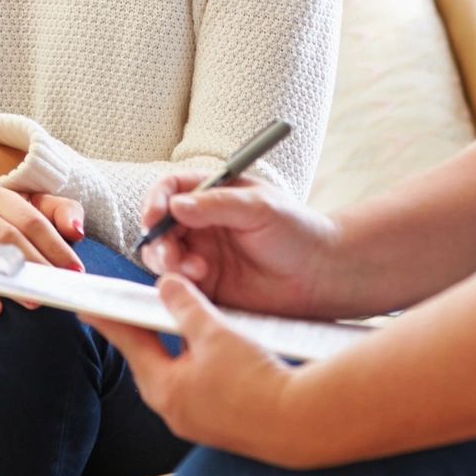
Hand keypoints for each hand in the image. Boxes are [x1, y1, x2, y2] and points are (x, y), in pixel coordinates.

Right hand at [0, 185, 86, 318]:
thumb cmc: (15, 222)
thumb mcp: (41, 209)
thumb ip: (63, 212)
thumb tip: (75, 230)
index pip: (31, 221)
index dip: (56, 246)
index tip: (74, 269)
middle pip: (6, 238)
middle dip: (34, 265)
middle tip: (53, 287)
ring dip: (7, 281)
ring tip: (31, 300)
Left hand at [88, 275, 305, 464]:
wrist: (300, 423)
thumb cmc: (254, 378)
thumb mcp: (214, 332)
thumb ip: (185, 306)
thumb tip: (165, 285)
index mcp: (163, 388)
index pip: (129, 343)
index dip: (110, 319)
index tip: (89, 306)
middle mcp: (174, 411)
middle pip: (150, 362)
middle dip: (145, 333)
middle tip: (133, 310)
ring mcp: (198, 423)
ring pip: (177, 375)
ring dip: (176, 348)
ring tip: (178, 323)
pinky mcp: (222, 426)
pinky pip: (200, 388)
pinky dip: (199, 365)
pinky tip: (213, 352)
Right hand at [139, 174, 341, 316]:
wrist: (321, 274)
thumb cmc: (299, 231)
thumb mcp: (260, 207)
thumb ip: (217, 205)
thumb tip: (176, 205)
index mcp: (214, 195)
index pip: (171, 190)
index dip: (156, 201)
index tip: (154, 217)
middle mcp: (203, 223)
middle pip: (161, 226)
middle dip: (159, 239)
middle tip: (172, 253)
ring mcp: (203, 253)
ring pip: (164, 256)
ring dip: (168, 262)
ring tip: (195, 269)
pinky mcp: (207, 284)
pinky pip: (179, 283)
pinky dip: (179, 284)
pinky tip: (200, 281)